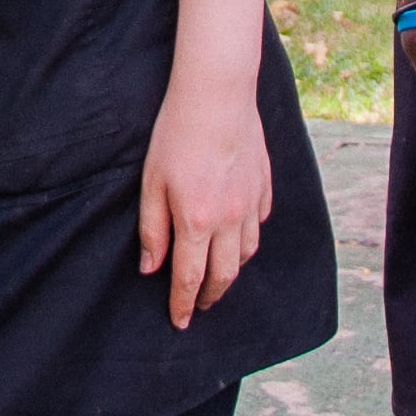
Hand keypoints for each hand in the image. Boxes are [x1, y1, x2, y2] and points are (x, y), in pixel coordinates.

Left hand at [137, 68, 273, 326]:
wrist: (217, 94)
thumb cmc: (176, 134)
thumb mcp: (152, 182)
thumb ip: (153, 229)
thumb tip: (151, 269)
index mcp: (197, 221)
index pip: (190, 279)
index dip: (184, 304)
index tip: (180, 321)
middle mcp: (229, 220)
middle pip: (223, 275)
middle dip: (210, 296)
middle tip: (200, 307)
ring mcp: (250, 204)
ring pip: (246, 255)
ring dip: (230, 272)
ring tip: (217, 277)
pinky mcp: (264, 186)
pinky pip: (259, 225)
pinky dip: (248, 239)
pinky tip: (238, 237)